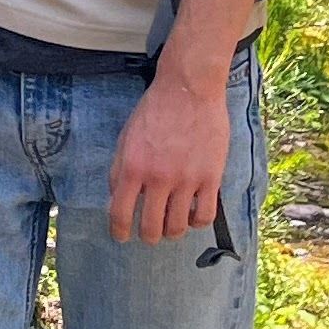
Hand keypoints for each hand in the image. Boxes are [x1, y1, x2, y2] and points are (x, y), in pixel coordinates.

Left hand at [108, 64, 235, 244]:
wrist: (188, 91)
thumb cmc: (154, 111)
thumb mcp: (125, 138)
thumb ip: (119, 169)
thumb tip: (117, 197)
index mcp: (131, 167)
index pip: (120, 213)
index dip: (119, 231)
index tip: (121, 237)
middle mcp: (158, 178)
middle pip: (151, 226)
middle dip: (148, 236)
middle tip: (149, 235)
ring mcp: (186, 180)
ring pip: (178, 226)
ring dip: (172, 232)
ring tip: (171, 227)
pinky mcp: (211, 177)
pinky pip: (205, 215)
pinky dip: (197, 222)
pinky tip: (192, 216)